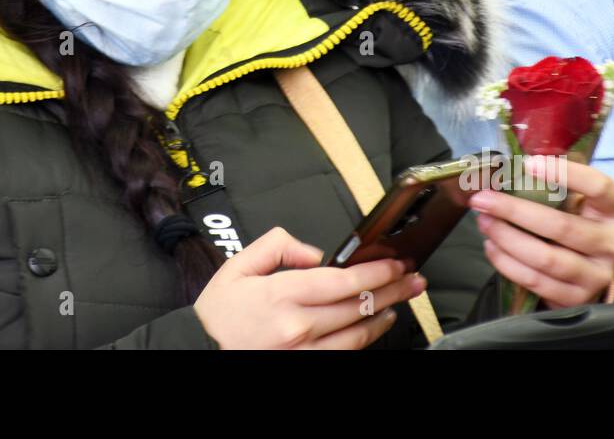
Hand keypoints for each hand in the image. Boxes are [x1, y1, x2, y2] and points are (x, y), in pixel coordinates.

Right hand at [193, 226, 426, 348]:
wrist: (201, 351)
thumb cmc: (220, 314)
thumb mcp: (238, 266)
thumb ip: (277, 247)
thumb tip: (313, 252)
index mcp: (282, 295)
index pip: (341, 281)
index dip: (375, 271)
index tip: (395, 263)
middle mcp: (297, 327)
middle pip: (357, 306)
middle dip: (392, 289)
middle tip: (412, 278)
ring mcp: (303, 352)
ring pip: (358, 333)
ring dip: (385, 313)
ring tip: (402, 299)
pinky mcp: (306, 366)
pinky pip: (346, 353)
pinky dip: (367, 337)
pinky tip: (377, 324)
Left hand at [469, 156, 613, 308]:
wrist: (591, 269)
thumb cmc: (577, 223)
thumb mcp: (577, 202)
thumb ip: (552, 186)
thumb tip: (505, 171)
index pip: (598, 186)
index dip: (564, 173)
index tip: (528, 165)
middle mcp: (612, 243)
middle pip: (561, 226)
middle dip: (514, 211)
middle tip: (483, 200)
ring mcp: (598, 275)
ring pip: (546, 258)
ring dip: (507, 238)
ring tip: (484, 223)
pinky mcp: (578, 298)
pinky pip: (537, 281)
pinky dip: (508, 263)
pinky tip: (493, 247)